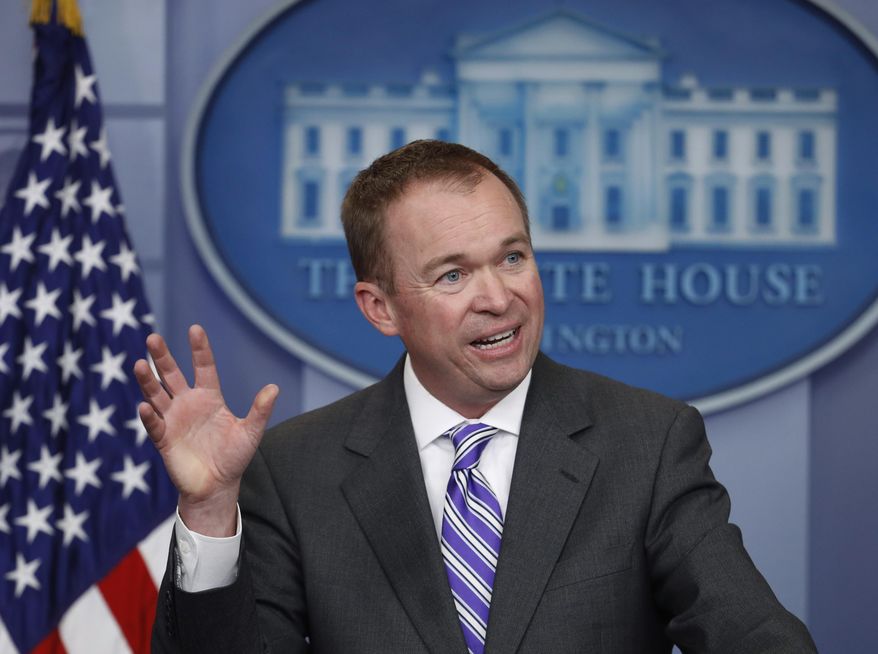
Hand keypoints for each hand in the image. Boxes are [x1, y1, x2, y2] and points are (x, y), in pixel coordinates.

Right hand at [133, 324, 278, 535]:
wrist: (217, 487)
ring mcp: (173, 420)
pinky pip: (154, 425)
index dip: (199, 349)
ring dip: (148, 381)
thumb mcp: (251, 432)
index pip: (203, 367)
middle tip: (153, 338)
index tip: (195, 329)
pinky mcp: (164, 439)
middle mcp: (188, 404)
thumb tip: (274, 387)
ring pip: (156, 395)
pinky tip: (144, 407)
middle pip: (172, 375)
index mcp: (209, 397)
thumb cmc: (234, 457)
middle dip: (162, 357)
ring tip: (140, 364)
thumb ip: (260, 410)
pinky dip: (149, 417)